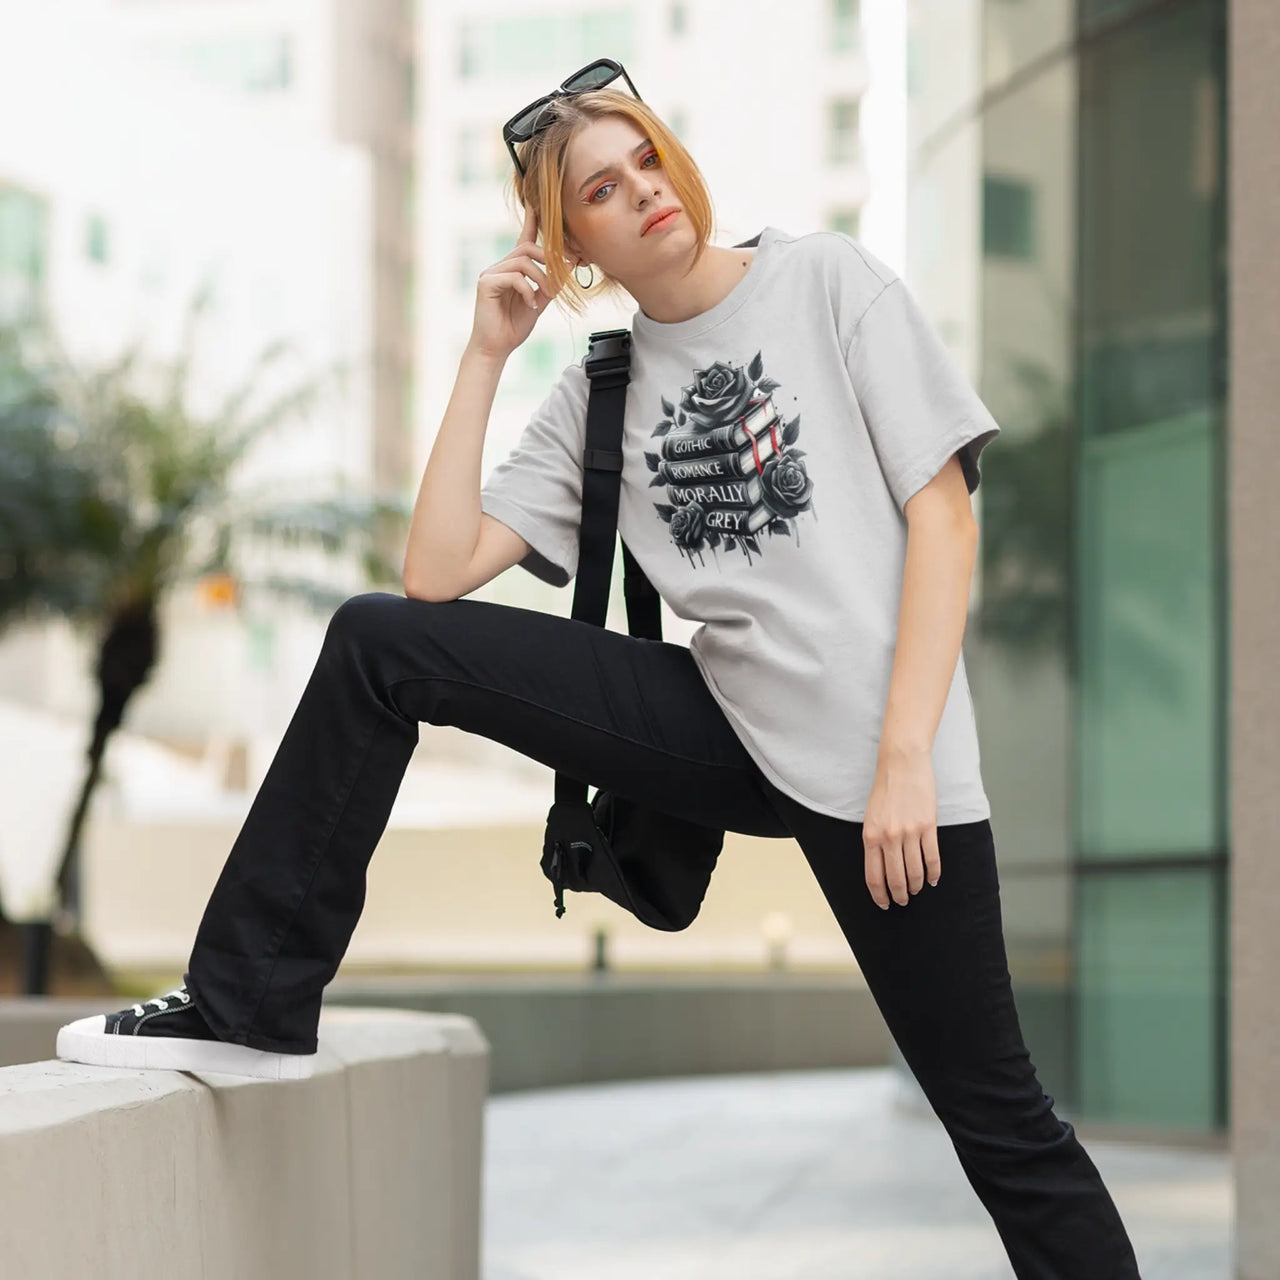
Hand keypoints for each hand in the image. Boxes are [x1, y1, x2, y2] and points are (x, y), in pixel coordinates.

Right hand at [470, 202, 559, 360]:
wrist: (496, 348)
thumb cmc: (514, 326)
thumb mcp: (539, 301)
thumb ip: (551, 283)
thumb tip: (569, 264)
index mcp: (512, 269)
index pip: (524, 240)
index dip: (530, 222)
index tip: (536, 204)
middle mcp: (500, 267)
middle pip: (527, 248)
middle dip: (548, 260)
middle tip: (560, 278)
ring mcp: (490, 273)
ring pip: (523, 261)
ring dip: (541, 278)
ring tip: (544, 297)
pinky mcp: (486, 283)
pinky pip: (514, 277)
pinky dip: (528, 290)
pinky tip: (530, 305)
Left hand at [862, 744, 940, 908]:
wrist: (902, 764)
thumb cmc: (885, 789)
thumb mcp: (871, 816)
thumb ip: (875, 841)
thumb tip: (882, 867)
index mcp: (870, 836)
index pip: (873, 876)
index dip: (879, 895)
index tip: (885, 904)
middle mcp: (888, 838)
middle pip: (895, 879)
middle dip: (900, 895)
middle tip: (904, 901)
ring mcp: (909, 833)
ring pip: (915, 872)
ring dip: (916, 886)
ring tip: (917, 890)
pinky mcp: (928, 826)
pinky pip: (932, 858)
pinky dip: (934, 873)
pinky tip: (934, 879)